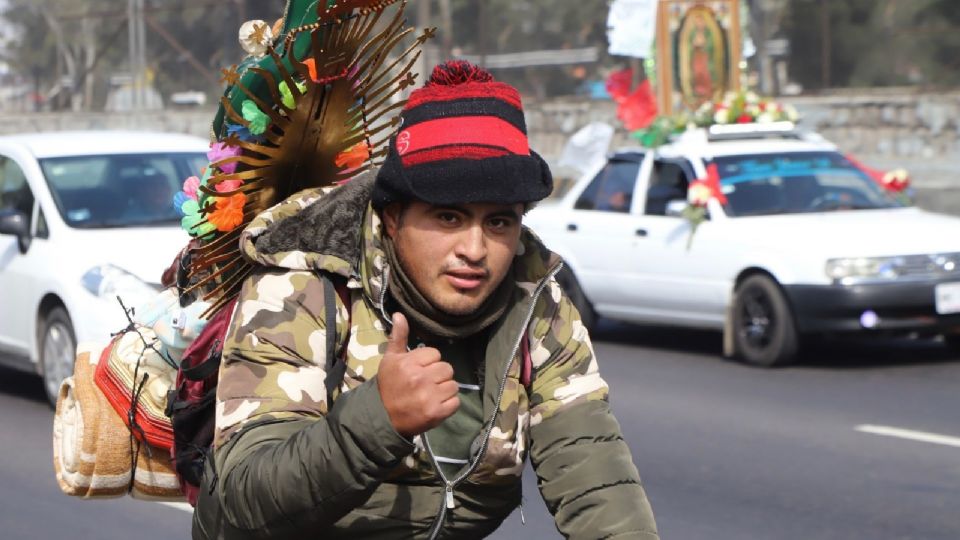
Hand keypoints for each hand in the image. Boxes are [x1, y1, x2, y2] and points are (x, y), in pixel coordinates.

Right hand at [377, 313, 458, 437]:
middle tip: (427, 383)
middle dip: (439, 375)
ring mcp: (430, 397)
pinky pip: (456, 402)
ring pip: (453, 385)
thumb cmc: (388, 385)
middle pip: (447, 369)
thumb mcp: (390, 359)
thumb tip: (399, 314)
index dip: (429, 362)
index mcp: (409, 363)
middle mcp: (420, 378)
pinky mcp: (436, 413)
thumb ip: (398, 337)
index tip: (419, 370)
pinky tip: (436, 405)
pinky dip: (449, 404)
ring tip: (431, 394)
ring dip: (445, 390)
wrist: (383, 417)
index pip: (435, 354)